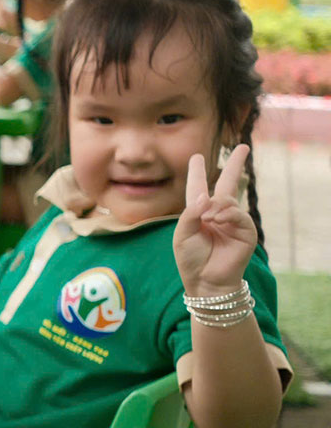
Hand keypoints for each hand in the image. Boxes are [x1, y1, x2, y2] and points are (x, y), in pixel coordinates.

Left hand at [175, 145, 257, 295]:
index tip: (197, 156)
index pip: (198, 187)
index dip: (197, 171)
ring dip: (216, 206)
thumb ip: (191, 212)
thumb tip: (207, 195)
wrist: (206, 280)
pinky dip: (227, 214)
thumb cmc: (191, 259)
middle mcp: (217, 213)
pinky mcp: (246, 230)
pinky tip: (217, 220)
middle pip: (227, 183)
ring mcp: (233, 221)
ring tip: (208, 219)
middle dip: (234, 165)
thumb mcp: (182, 233)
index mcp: (198, 213)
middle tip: (243, 147)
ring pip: (227, 200)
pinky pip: (238, 214)